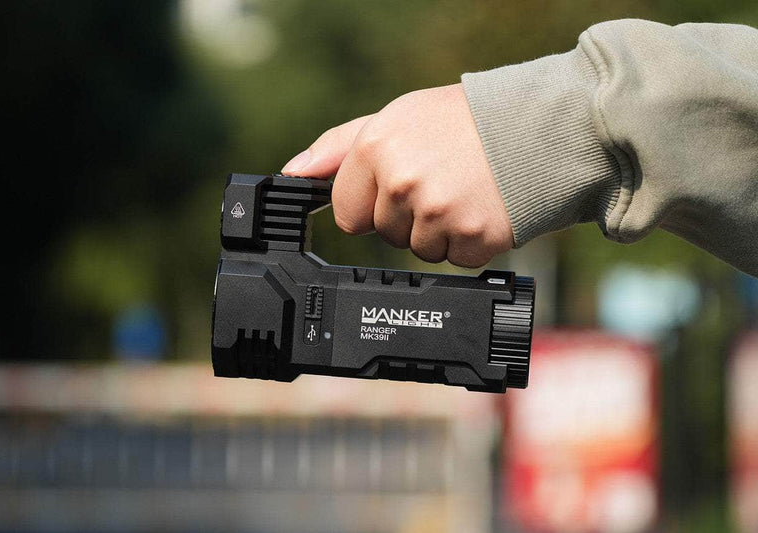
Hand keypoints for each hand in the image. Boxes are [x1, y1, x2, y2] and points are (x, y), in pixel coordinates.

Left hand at [282, 83, 512, 267]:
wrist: (537, 127)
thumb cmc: (462, 121)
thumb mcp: (396, 118)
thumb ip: (338, 148)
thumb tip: (295, 173)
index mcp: (376, 148)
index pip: (347, 213)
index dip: (371, 201)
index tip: (397, 182)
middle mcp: (402, 182)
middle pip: (384, 233)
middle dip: (407, 215)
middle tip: (439, 180)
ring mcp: (438, 213)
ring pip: (418, 249)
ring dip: (438, 230)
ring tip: (462, 191)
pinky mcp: (472, 238)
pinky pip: (454, 259)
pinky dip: (468, 242)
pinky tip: (480, 208)